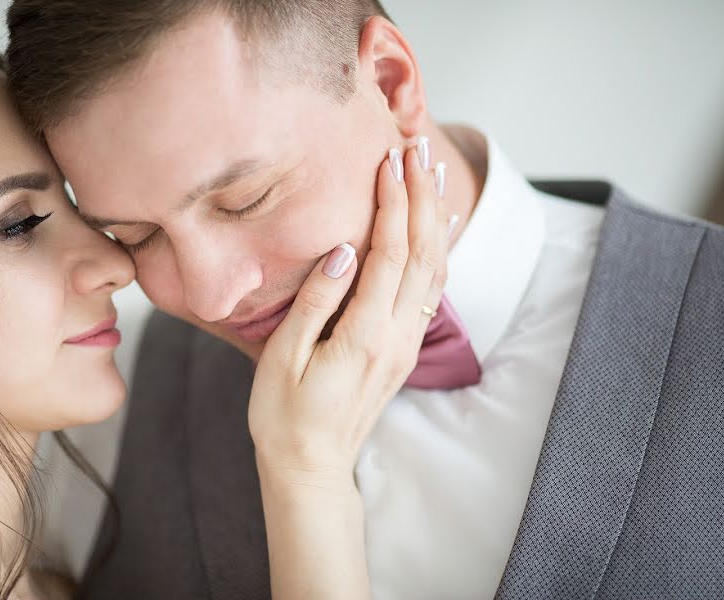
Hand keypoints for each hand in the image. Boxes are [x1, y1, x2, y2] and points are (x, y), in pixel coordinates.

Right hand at [248, 139, 449, 599]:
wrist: (310, 466)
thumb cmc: (284, 415)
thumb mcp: (284, 358)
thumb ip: (317, 302)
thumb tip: (344, 249)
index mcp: (364, 335)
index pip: (388, 253)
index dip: (392, 203)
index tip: (388, 160)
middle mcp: (396, 336)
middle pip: (421, 253)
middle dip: (421, 196)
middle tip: (416, 148)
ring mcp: (406, 344)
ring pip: (434, 270)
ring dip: (434, 218)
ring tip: (431, 174)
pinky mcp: (404, 349)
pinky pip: (431, 291)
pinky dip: (439, 253)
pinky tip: (439, 230)